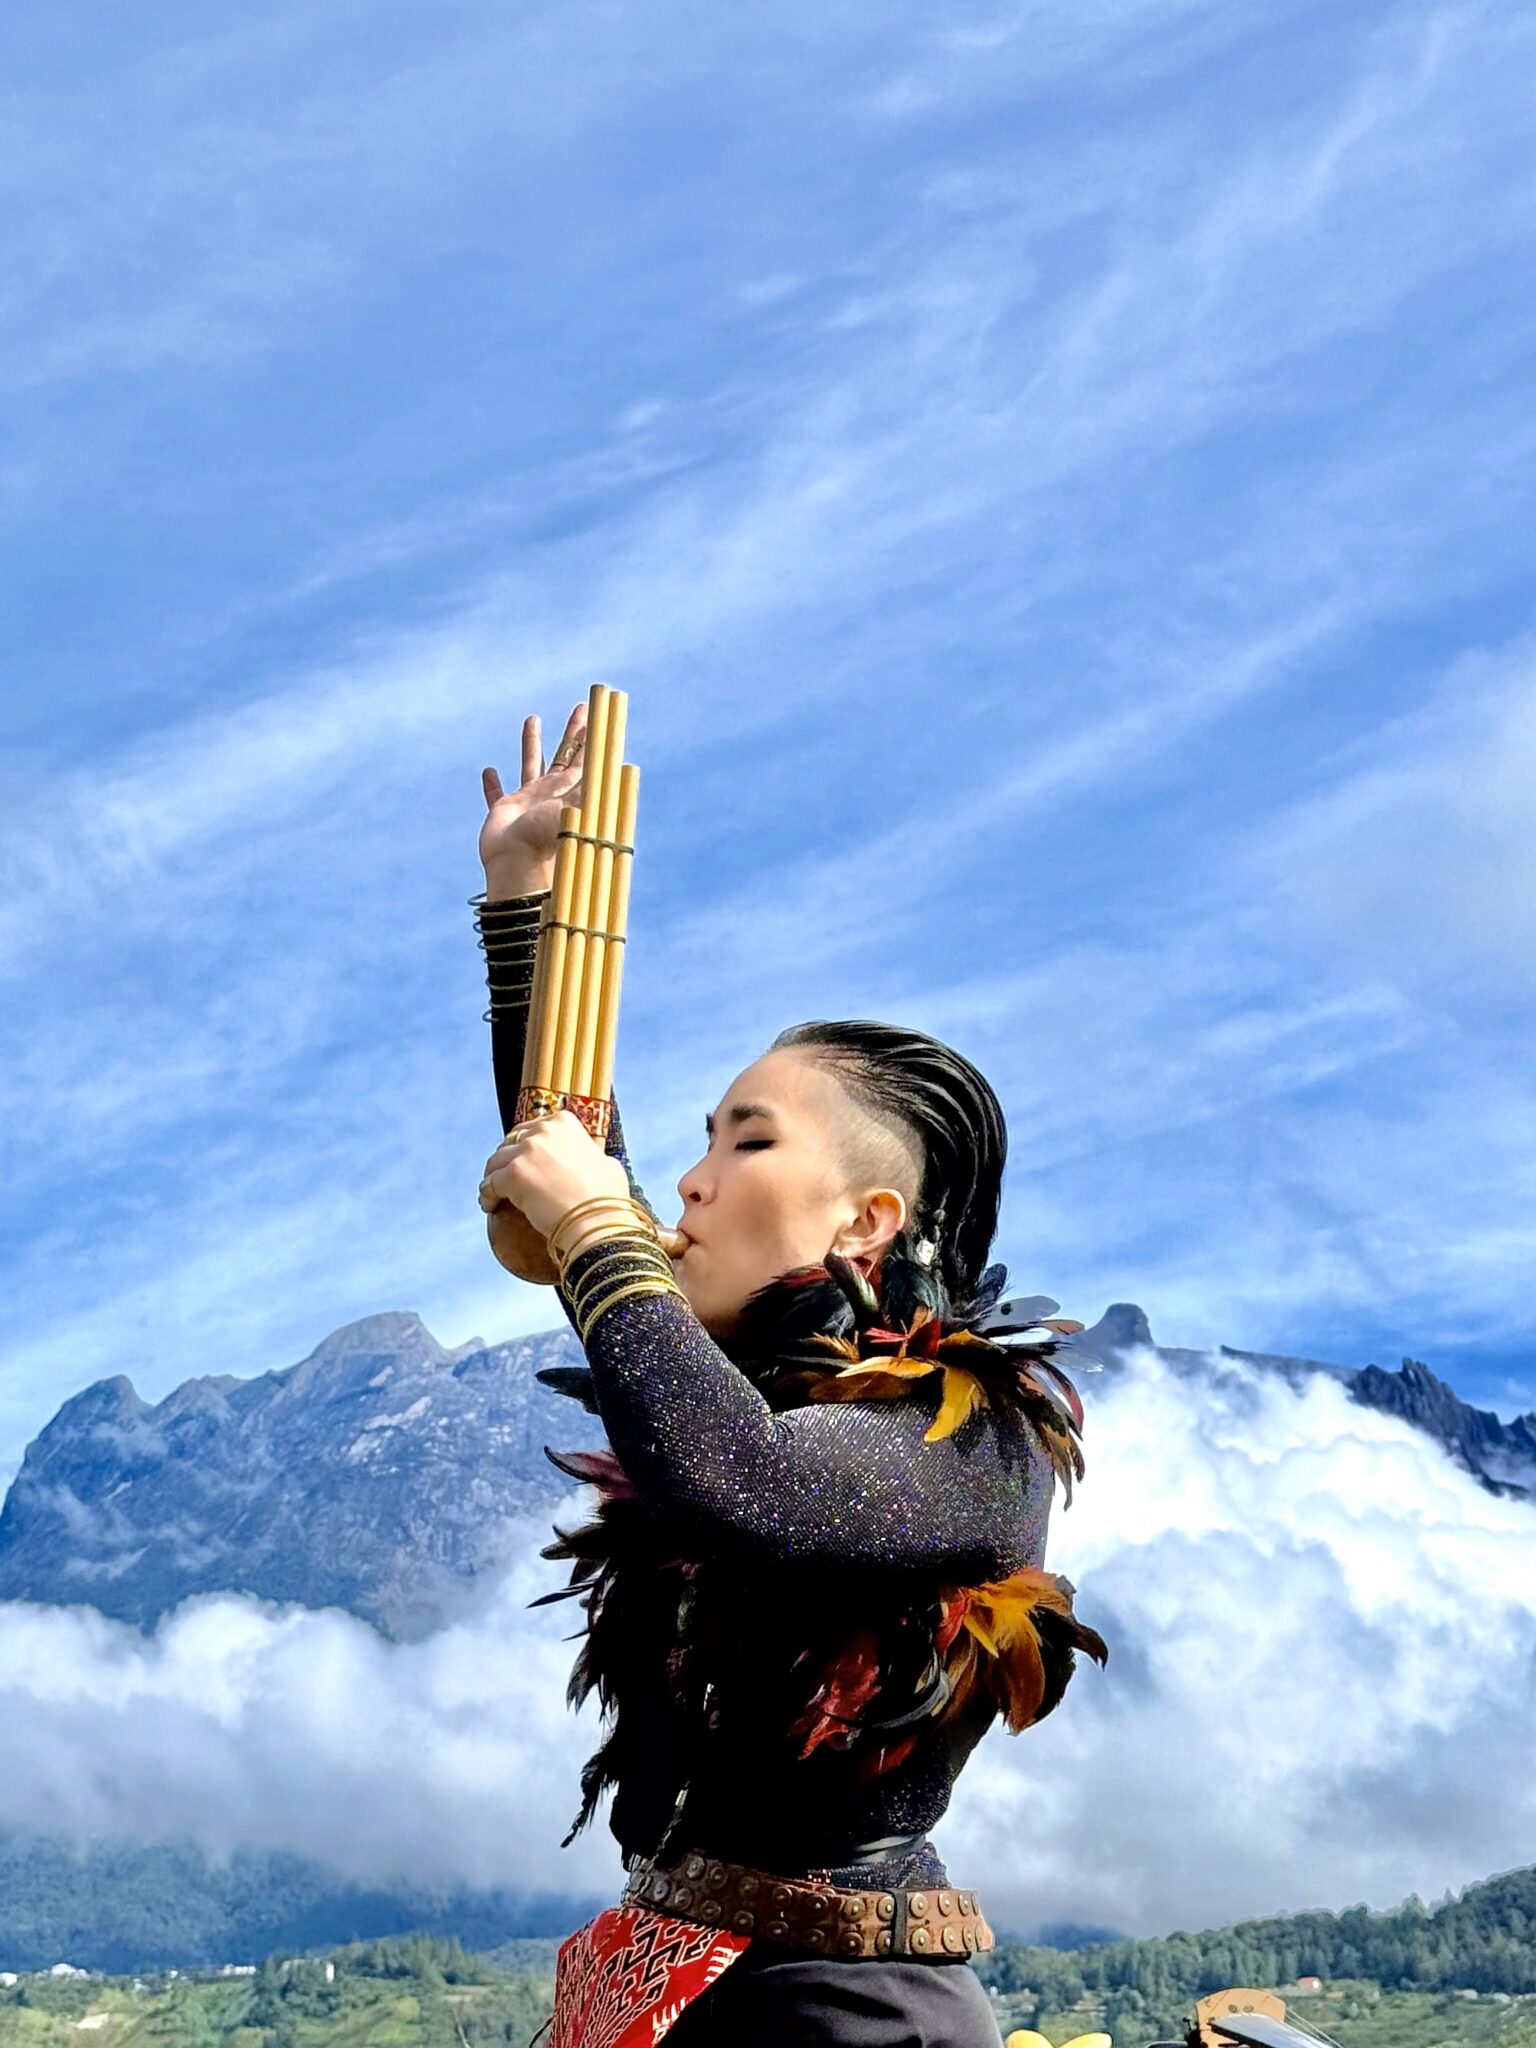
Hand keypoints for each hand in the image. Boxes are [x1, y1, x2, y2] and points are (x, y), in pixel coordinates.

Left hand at [478, 1110, 631, 1245]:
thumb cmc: (607, 1198)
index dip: (526, 1145)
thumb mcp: (608, 1166)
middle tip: (507, 1177)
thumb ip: (593, 1157)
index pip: (533, 1129)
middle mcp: (543, 1131)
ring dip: (493, 1176)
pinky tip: (489, 1205)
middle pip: (511, 1142)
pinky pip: (489, 1184)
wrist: (597, 1220)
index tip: (524, 1160)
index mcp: (565, 1123)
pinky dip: (487, 1195)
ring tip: (493, 1193)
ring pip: (496, 1161)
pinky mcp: (513, 1174)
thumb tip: (597, 1161)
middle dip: (507, 1158)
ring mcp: (527, 1151)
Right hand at [479, 702, 588, 898]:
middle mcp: (553, 793)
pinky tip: (489, 771)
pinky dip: (492, 785)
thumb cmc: (548, 841)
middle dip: (575, 731)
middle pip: (567, 754)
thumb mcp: (578, 811)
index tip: (603, 713)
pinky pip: (497, 795)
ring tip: (534, 718)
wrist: (517, 867)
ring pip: (531, 764)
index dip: (597, 736)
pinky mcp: (504, 812)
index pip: (591, 757)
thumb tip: (621, 765)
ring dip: (532, 743)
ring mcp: (529, 802)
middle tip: (583, 707)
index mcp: (573, 792)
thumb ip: (593, 788)